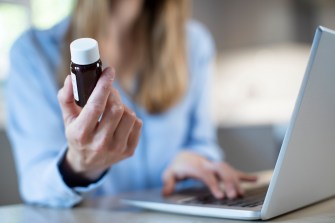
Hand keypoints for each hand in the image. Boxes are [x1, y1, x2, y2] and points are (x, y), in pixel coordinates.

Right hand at [57, 67, 141, 181]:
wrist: (88, 163)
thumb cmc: (77, 135)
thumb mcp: (67, 118)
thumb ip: (66, 97)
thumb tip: (71, 78)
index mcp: (81, 134)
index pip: (96, 105)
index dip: (104, 85)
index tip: (109, 71)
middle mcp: (99, 144)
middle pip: (116, 108)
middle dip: (113, 94)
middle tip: (109, 90)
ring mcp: (116, 149)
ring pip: (129, 115)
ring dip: (122, 106)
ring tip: (113, 108)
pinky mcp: (129, 151)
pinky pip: (137, 124)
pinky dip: (130, 117)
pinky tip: (120, 120)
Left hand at [162, 151, 256, 198]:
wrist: (184, 156)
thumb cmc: (178, 167)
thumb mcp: (169, 173)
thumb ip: (168, 182)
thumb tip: (166, 193)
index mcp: (196, 166)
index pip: (207, 174)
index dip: (214, 184)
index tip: (221, 196)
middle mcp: (208, 164)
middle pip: (221, 170)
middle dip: (229, 182)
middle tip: (233, 196)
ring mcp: (215, 166)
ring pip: (229, 170)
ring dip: (236, 181)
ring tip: (241, 194)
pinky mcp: (220, 169)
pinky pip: (234, 170)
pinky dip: (245, 175)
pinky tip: (255, 179)